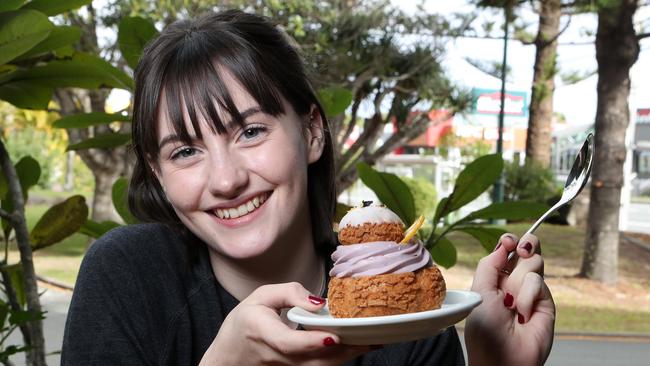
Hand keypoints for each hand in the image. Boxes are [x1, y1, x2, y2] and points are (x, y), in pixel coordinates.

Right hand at [201, 282, 370, 364]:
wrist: (228, 357)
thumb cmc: (244, 323)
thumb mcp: (260, 297)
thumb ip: (290, 293)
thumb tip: (319, 302)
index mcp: (265, 333)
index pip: (290, 343)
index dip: (311, 341)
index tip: (332, 334)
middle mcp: (278, 357)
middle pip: (314, 360)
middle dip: (344, 351)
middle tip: (371, 337)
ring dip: (347, 356)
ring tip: (371, 341)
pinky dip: (339, 360)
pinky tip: (356, 348)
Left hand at [465, 233, 554, 365]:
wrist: (504, 357)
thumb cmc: (486, 330)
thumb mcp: (479, 291)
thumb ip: (489, 265)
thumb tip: (503, 245)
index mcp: (495, 278)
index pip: (507, 250)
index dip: (510, 241)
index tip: (509, 242)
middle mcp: (514, 282)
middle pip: (527, 249)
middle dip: (525, 244)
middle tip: (520, 250)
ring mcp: (531, 291)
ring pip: (534, 262)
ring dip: (519, 279)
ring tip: (512, 302)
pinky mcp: (546, 302)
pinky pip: (538, 282)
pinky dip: (528, 295)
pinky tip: (523, 313)